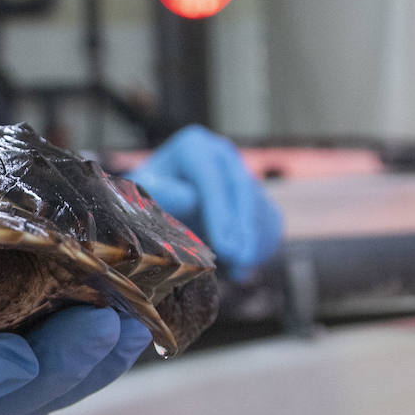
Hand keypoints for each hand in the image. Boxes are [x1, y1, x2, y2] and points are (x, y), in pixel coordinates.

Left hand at [128, 125, 282, 280]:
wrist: (161, 198)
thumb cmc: (148, 196)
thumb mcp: (145, 192)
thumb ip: (163, 193)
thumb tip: (189, 199)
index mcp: (194, 146)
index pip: (211, 179)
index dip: (220, 214)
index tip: (224, 246)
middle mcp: (222, 154)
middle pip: (242, 189)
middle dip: (242, 228)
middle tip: (237, 258)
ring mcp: (242, 171)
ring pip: (259, 205)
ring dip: (254, 239)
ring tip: (240, 267)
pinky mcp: (255, 194)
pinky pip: (269, 218)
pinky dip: (261, 244)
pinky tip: (244, 268)